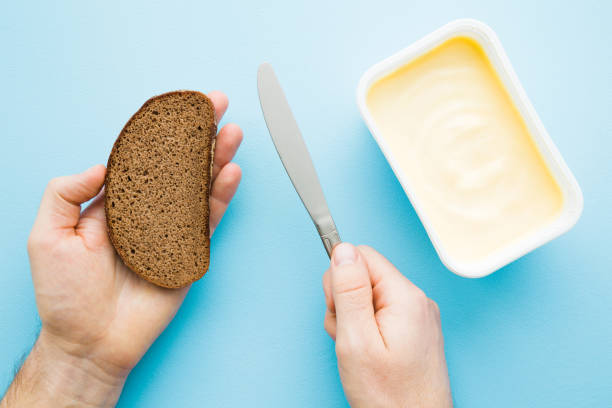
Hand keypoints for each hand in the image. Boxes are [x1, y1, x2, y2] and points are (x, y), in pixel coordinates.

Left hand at [1, 91, 242, 406]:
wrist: (90, 340)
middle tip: (217, 105)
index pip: (143, 156)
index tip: (179, 107)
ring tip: (232, 132)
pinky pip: (208, 220)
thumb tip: (100, 165)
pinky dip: (220, 196)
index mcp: (114, 202)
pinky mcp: (189, 252)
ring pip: (198, 187)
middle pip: (179, 165)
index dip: (162, 130)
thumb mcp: (46, 237)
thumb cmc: (65, 295)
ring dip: (216, 158)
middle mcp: (146, 210)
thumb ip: (65, 194)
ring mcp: (171, 230)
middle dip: (198, 134)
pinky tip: (230, 173)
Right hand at [323, 243, 451, 407]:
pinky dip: (366, 329)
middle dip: (345, 302)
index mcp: (405, 296)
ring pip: (369, 296)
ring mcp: (418, 316)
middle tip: (348, 336)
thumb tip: (343, 249)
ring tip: (358, 351)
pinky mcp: (415, 330)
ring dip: (353, 319)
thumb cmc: (388, 396)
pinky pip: (381, 313)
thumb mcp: (356, 340)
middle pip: (365, 275)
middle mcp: (417, 300)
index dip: (340, 279)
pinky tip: (368, 353)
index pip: (362, 255)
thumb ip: (348, 290)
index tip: (339, 309)